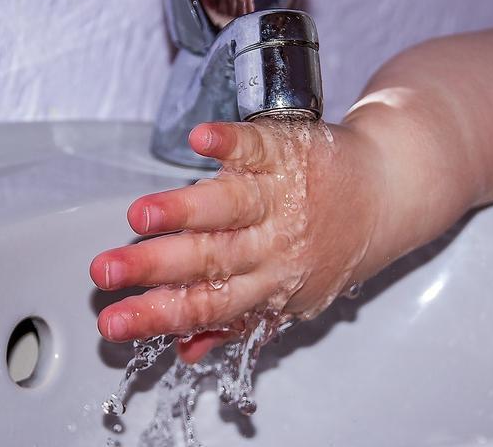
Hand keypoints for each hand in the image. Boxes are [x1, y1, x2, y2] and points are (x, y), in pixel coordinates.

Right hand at [90, 117, 385, 361]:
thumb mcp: (292, 297)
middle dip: (154, 267)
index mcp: (269, 283)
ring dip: (185, 210)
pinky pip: (258, 147)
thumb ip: (237, 325)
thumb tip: (186, 353)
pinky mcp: (286, 152)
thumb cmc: (332, 246)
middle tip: (106, 271)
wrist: (385, 194)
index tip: (114, 322)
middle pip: (209, 258)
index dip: (159, 316)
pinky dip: (230, 142)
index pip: (207, 305)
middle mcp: (273, 244)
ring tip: (141, 216)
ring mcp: (280, 196)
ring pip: (231, 207)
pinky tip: (202, 140)